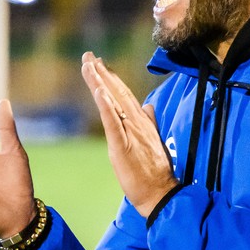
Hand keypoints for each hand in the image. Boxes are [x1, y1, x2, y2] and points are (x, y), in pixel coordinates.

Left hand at [80, 52, 178, 217]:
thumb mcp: (152, 142)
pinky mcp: (123, 146)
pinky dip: (106, 105)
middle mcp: (136, 123)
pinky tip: (99, 91)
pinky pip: (113, 122)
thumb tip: (148, 106)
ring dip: (100, 82)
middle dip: (102, 73)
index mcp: (141, 122)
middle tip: (88, 56)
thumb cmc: (155, 172)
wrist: (160, 193)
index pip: (124, 95)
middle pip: (117, 92)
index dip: (112, 78)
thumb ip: (149, 122)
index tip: (99, 64)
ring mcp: (131, 133)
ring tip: (88, 66)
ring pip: (113, 102)